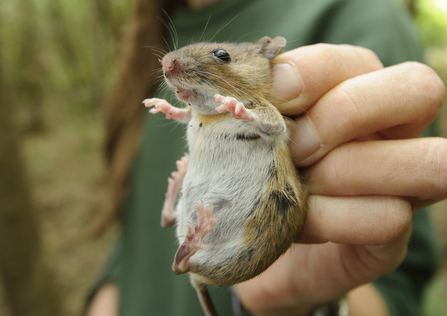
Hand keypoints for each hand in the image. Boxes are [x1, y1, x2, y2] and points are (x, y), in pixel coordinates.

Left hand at [236, 44, 445, 314]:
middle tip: (296, 147)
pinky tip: (298, 225)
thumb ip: (256, 107)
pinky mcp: (390, 238)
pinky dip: (333, 220)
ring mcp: (400, 186)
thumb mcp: (248, 135)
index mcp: (353, 95)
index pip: (358, 61)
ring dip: (344, 172)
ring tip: (296, 186)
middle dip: (347, 112)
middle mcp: (390, 134)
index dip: (313, 73)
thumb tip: (258, 85)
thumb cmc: (251, 175)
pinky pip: (390, 219)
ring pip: (427, 160)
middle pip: (419, 90)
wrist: (252, 242)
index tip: (272, 99)